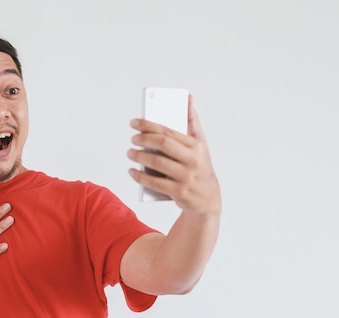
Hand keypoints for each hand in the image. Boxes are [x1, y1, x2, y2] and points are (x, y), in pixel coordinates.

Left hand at [127, 95, 220, 214]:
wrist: (208, 198)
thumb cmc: (200, 167)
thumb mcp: (200, 144)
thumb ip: (192, 122)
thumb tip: (188, 98)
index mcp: (196, 146)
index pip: (169, 131)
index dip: (149, 125)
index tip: (134, 122)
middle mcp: (193, 160)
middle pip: (162, 144)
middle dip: (143, 139)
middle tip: (132, 139)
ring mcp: (186, 177)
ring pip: (157, 163)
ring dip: (139, 156)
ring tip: (130, 153)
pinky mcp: (179, 192)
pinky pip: (155, 183)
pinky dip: (140, 176)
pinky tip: (132, 171)